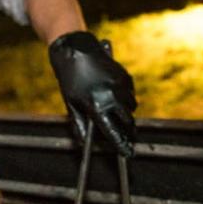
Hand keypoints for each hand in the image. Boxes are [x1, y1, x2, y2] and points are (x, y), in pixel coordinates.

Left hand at [49, 31, 137, 156]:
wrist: (76, 51)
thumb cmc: (71, 79)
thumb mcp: (71, 104)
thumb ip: (79, 126)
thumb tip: (84, 143)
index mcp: (97, 107)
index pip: (113, 132)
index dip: (121, 144)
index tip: (127, 152)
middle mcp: (112, 97)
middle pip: (128, 122)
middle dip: (129, 130)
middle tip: (127, 135)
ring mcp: (120, 86)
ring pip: (131, 107)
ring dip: (126, 112)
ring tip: (115, 110)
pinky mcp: (125, 76)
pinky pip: (131, 93)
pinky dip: (126, 97)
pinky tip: (114, 93)